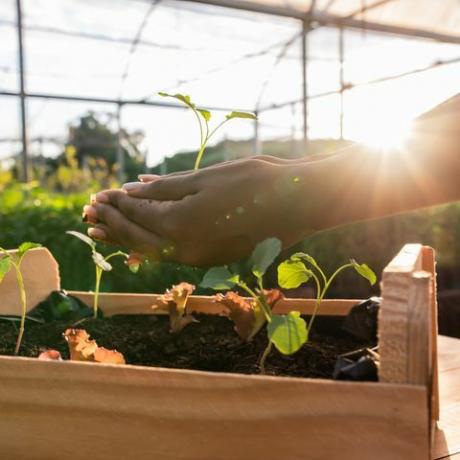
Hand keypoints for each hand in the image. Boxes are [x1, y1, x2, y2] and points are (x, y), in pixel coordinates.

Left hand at [84, 157, 319, 265]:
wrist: (297, 204)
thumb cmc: (255, 182)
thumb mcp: (205, 178)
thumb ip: (165, 188)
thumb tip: (132, 189)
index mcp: (180, 224)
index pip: (136, 213)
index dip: (115, 203)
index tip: (98, 194)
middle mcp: (185, 248)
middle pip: (137, 237)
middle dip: (112, 223)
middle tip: (88, 213)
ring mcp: (199, 258)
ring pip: (152, 250)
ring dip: (126, 238)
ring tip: (102, 230)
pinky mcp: (212, 260)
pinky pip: (171, 255)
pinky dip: (151, 245)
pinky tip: (140, 241)